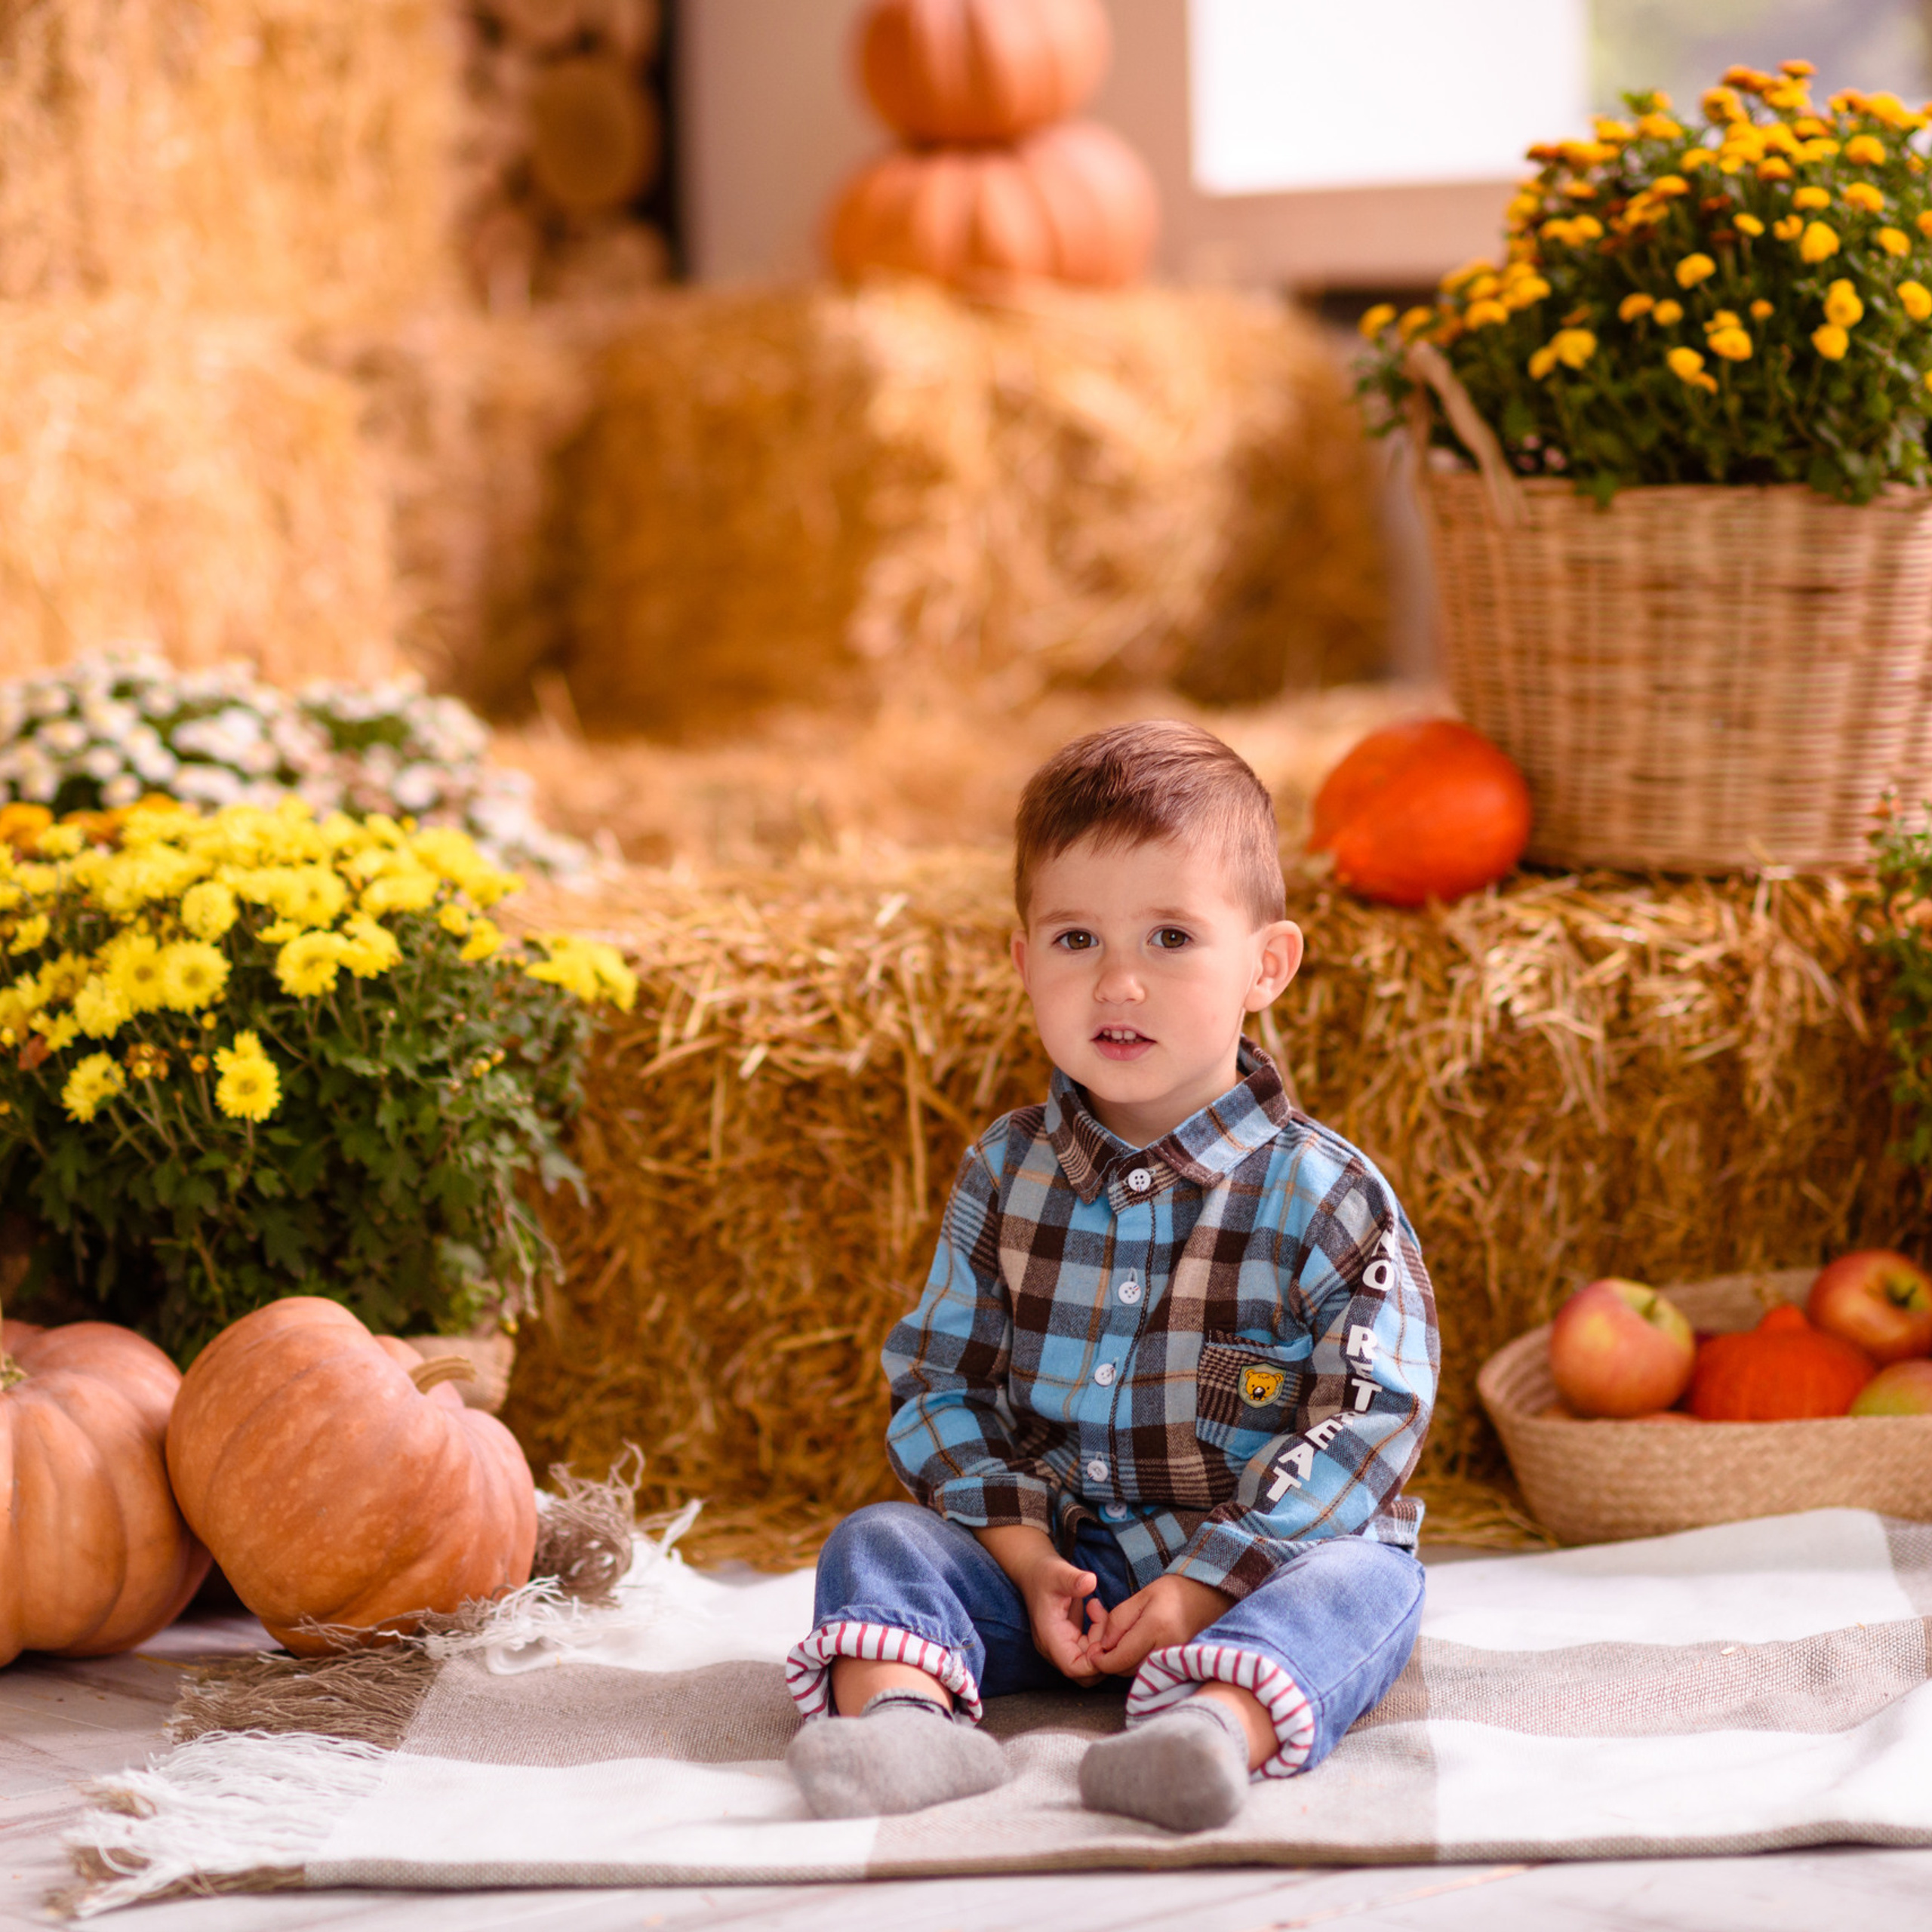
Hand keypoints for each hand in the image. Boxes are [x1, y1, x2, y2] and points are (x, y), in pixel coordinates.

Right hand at [974, 1525, 1105, 1683]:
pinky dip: (1099, 1635)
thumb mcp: (1059, 1572)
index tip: (1105, 1635)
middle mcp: (1055, 1647)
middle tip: (1104, 1620)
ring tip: (1098, 1611)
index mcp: (1050, 1637)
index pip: (1074, 1667)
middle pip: (1084, 1672)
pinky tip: (1096, 1611)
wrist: (1034, 1571)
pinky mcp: (1070, 1640)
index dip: (1094, 1660)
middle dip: (1102, 1651)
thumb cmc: (1044, 1572)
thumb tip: (1091, 1581)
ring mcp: (1062, 1645)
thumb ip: (1074, 1580)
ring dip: (1101, 1641)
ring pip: (1090, 1663)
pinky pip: (1090, 1650)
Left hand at [1086, 1573, 1232, 1678]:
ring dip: (1124, 1663)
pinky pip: (1150, 1670)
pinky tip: (1137, 1648)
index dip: (1101, 1660)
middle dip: (1111, 1661)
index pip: (1121, 1658)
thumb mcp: (1141, 1597)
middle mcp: (1166, 1649)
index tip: (1091, 1653)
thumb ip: (1119, 1621)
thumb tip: (1103, 1646)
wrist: (1207, 1597)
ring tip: (1121, 1642)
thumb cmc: (1173, 1592)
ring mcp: (1174, 1660)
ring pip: (1137, 1672)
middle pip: (1127, 1669)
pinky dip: (1138, 1663)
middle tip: (1103, 1644)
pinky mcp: (1178, 1665)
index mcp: (1156, 1629)